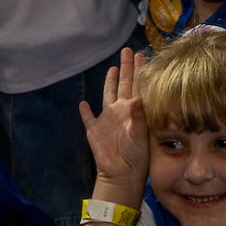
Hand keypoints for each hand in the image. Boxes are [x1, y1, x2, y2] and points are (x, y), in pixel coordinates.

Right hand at [79, 47, 148, 184]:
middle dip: (126, 67)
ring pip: (107, 95)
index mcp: (134, 109)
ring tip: (112, 69)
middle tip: (128, 50)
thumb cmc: (136, 155)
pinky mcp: (94, 130)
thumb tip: (137, 98)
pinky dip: (85, 111)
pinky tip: (82, 103)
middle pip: (123, 83)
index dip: (139, 70)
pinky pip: (88, 118)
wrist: (121, 174)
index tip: (142, 54)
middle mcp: (120, 110)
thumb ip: (139, 116)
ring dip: (109, 82)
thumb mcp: (141, 134)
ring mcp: (107, 119)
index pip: (137, 84)